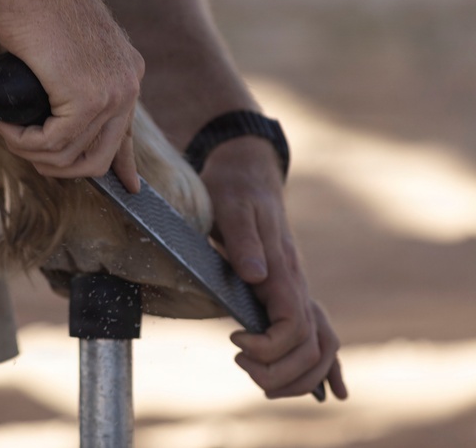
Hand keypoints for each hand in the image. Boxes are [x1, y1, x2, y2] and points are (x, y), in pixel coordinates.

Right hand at [0, 0, 145, 191]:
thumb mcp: (64, 46)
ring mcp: (111, 94)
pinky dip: (22, 139)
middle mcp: (128, 86)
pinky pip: (51, 142)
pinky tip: (4, 123)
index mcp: (128, 73)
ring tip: (7, 129)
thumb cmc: (36, 3)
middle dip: (61, 168)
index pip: (127, 133)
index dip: (124, 165)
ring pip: (69, 155)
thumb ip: (69, 76)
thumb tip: (50, 105)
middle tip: (27, 151)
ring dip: (30, 150)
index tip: (128, 187)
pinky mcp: (87, 99)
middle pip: (100, 157)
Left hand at [201, 137, 347, 399]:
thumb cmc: (233, 188)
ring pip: (322, 347)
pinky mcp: (291, 290)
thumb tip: (254, 277)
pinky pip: (322, 334)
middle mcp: (297, 284)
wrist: (247, 171)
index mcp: (282, 270)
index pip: (293, 326)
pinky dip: (327, 367)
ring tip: (258, 378)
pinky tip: (331, 391)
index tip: (234, 340)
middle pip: (312, 347)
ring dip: (297, 375)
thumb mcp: (230, 207)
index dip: (268, 346)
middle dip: (279, 372)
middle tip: (241, 364)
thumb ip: (242, 240)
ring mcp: (298, 289)